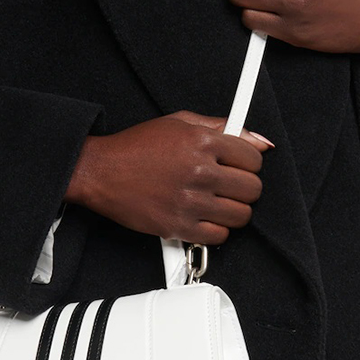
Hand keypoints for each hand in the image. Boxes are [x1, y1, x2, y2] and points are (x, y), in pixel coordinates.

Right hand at [64, 110, 274, 244]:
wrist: (100, 172)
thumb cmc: (136, 148)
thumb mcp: (178, 123)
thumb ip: (222, 127)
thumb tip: (260, 141)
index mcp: (202, 142)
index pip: (254, 159)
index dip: (248, 164)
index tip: (239, 167)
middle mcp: (199, 171)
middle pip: (252, 189)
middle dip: (243, 188)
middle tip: (227, 185)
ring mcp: (190, 201)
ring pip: (241, 215)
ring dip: (232, 210)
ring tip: (215, 202)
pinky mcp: (178, 226)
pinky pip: (219, 236)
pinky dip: (215, 230)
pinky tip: (202, 217)